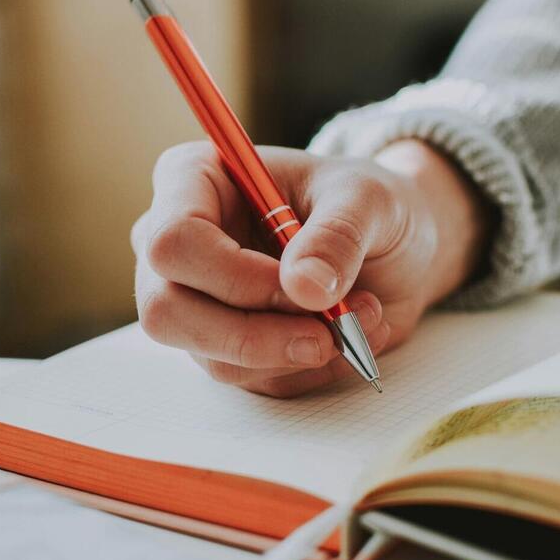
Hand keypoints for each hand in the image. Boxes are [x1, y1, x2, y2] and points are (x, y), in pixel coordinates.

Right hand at [131, 139, 491, 396]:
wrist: (392, 244)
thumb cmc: (365, 204)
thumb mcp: (369, 199)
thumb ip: (337, 236)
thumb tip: (305, 288)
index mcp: (193, 180)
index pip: (172, 241)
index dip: (233, 275)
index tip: (303, 286)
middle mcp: (177, 243)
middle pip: (167, 310)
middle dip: (255, 334)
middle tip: (329, 331)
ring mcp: (192, 300)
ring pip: (211, 355)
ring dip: (295, 351)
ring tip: (360, 316)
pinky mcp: (221, 345)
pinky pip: (250, 379)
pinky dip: (307, 367)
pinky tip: (345, 333)